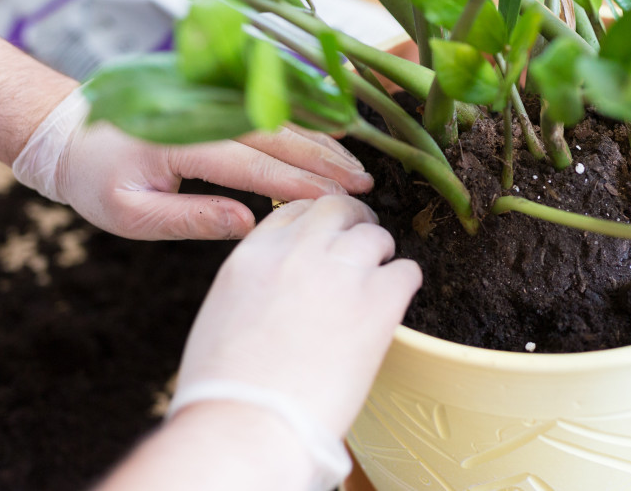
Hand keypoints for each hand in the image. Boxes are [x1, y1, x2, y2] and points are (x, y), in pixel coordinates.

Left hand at [13, 88, 373, 239]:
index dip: (301, 185)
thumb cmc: (96, 180)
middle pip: (280, 137)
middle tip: (366, 186)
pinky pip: (268, 113)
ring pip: (280, 121)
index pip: (255, 166)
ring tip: (358, 167)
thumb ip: (190, 219)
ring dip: (322, 143)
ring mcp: (212, 103)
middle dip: (326, 162)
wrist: (66, 131)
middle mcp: (205, 115)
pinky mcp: (216, 102)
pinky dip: (304, 126)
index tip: (339, 202)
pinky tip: (330, 138)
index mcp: (184, 143)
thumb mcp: (130, 215)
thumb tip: (248, 224)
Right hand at [174, 195, 421, 436]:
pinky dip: (404, 284)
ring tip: (378, 278)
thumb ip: (257, 284)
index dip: (315, 221)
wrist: (249, 423)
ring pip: (375, 234)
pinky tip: (394, 305)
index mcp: (254, 254)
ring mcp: (341, 271)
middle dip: (353, 220)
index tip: (326, 237)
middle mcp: (299, 250)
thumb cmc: (226, 389)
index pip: (293, 210)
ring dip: (380, 253)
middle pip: (336, 207)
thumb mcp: (224, 313)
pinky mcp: (378, 300)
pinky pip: (406, 272)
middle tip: (364, 239)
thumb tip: (280, 288)